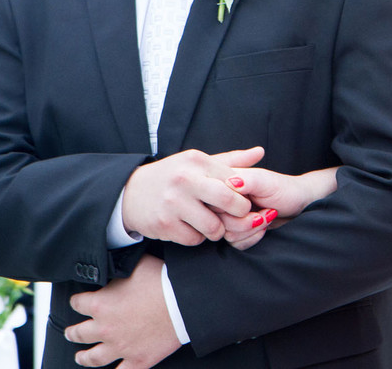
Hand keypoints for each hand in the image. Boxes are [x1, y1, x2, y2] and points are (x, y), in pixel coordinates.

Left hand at [67, 254, 178, 368]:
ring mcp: (120, 347)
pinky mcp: (137, 360)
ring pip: (93, 357)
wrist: (185, 303)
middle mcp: (105, 328)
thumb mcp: (136, 264)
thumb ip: (120, 266)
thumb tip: (116, 262)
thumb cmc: (163, 281)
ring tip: (80, 356)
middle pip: (79, 333)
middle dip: (73, 332)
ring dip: (83, 357)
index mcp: (101, 304)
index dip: (77, 301)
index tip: (78, 301)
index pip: (77, 303)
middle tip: (71, 331)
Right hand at [121, 147, 263, 245]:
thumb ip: (231, 160)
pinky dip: (197, 237)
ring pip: (214, 227)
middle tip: (234, 216)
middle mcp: (185, 180)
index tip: (244, 201)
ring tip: (211, 223)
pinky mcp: (164, 224)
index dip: (244, 195)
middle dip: (238, 214)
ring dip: (217, 230)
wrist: (129, 193)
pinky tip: (191, 228)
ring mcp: (173, 203)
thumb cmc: (173, 176)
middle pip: (229, 202)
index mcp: (197, 161)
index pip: (236, 181)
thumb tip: (261, 152)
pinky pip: (194, 239)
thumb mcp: (198, 163)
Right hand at [213, 166, 338, 250]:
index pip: (213, 200)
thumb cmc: (284, 189)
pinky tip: (263, 229)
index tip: (251, 204)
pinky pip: (234, 244)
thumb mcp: (267, 182)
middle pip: (218, 221)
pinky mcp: (236, 231)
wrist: (299, 205)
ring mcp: (230, 217)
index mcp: (226, 182)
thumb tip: (230, 183)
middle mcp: (224, 201)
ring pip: (226, 234)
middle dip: (244, 222)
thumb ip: (249, 181)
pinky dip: (251, 239)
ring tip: (266, 218)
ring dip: (250, 230)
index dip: (232, 208)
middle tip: (265, 213)